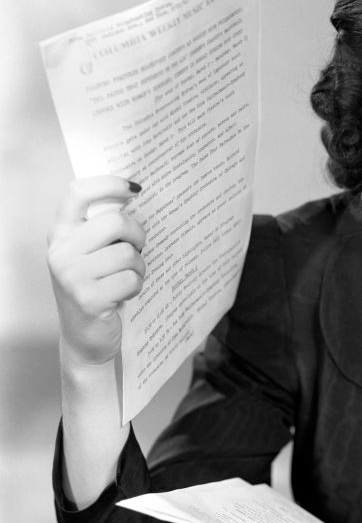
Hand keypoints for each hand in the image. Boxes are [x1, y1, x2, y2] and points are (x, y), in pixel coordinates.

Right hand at [47, 176, 146, 366]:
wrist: (86, 338)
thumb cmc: (96, 289)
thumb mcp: (95, 255)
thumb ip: (107, 231)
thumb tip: (139, 208)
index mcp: (60, 233)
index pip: (78, 193)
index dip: (109, 184)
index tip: (134, 188)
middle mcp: (60, 251)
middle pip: (115, 221)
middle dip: (137, 234)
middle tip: (138, 248)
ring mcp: (71, 275)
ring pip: (128, 253)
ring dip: (138, 267)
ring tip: (127, 278)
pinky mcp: (88, 298)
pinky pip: (131, 279)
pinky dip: (136, 287)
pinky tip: (124, 295)